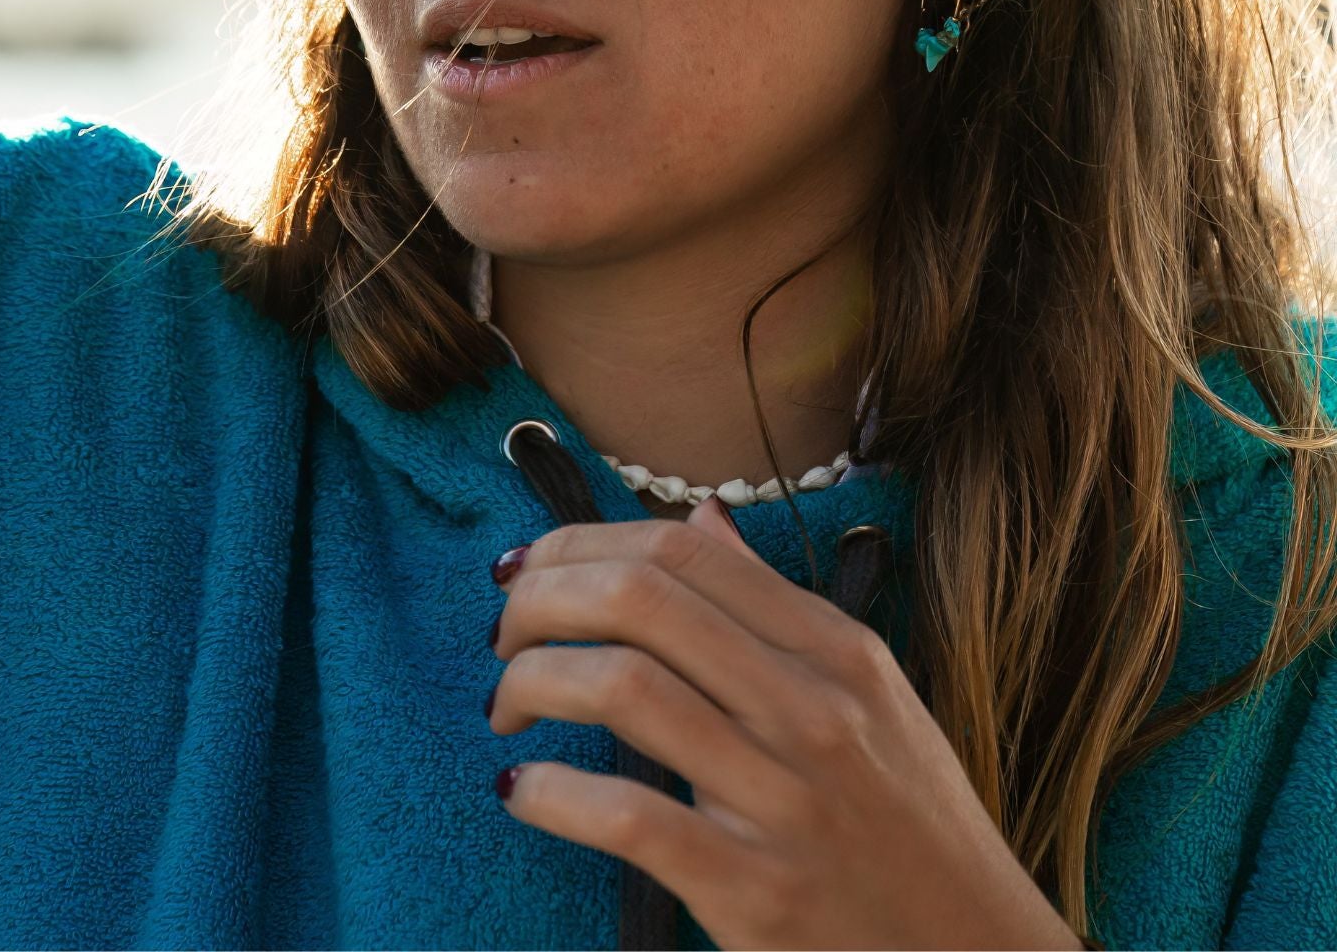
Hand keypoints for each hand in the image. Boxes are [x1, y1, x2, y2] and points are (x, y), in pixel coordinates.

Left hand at [485, 496, 1082, 949]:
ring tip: (506, 706)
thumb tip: (701, 520)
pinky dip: (551, 793)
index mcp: (838, 652)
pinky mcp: (755, 894)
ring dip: (533, 683)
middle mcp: (816, 711)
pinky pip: (626, 816)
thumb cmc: (912, 828)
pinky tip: (521, 790)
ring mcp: (786, 802)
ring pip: (624, 687)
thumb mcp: (871, 698)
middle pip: (643, 598)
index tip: (526, 566)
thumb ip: (776, 606)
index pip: (684, 550)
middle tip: (503, 632)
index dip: (582, 541)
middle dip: (542, 599)